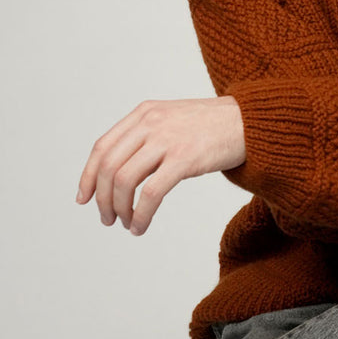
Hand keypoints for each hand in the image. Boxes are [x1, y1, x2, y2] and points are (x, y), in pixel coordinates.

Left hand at [76, 97, 245, 234]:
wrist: (252, 121)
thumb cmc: (213, 125)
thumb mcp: (172, 119)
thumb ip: (146, 136)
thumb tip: (118, 173)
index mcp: (145, 112)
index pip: (102, 147)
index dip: (87, 176)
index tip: (84, 199)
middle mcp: (151, 122)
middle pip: (108, 167)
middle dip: (102, 199)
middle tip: (108, 219)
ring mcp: (168, 139)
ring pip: (124, 182)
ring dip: (120, 209)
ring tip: (127, 224)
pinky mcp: (185, 158)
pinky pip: (150, 194)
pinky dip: (140, 215)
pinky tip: (141, 226)